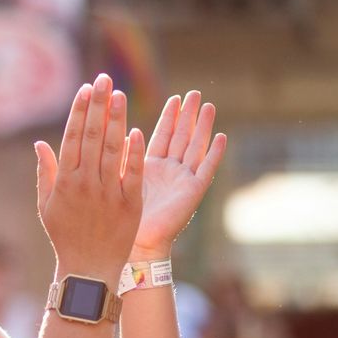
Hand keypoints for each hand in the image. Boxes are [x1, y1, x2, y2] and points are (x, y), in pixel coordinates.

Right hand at [36, 74, 145, 280]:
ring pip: (112, 149)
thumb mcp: (46, 205)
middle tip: (105, 79)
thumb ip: (45, 171)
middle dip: (99, 105)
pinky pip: (131, 174)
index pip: (73, 137)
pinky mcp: (129, 204)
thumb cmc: (65, 236)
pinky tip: (136, 131)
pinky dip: (133, 153)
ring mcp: (107, 193)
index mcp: (64, 181)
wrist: (88, 269)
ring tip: (121, 95)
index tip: (86, 89)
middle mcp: (84, 183)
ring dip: (117, 120)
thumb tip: (39, 143)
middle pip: (93, 136)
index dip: (80, 111)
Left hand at [130, 91, 226, 259]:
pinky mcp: (193, 192)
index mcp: (150, 167)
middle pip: (181, 137)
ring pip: (195, 147)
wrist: (135, 244)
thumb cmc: (120, 217)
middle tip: (195, 93)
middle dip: (188, 115)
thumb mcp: (118, 179)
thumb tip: (116, 130)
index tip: (174, 98)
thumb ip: (120, 156)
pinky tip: (221, 137)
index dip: (169, 117)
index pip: (162, 136)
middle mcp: (169, 172)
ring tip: (208, 105)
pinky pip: (206, 169)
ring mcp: (183, 181)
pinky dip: (214, 154)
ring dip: (202, 127)